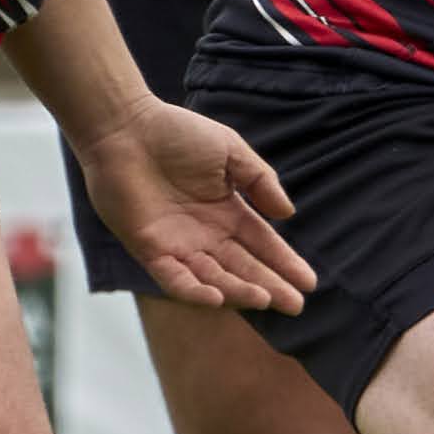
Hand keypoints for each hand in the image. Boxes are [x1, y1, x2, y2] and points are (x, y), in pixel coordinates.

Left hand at [76, 98, 312, 311]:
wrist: (125, 128)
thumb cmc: (176, 133)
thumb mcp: (230, 151)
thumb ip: (260, 180)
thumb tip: (288, 214)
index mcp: (226, 212)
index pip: (262, 244)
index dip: (285, 263)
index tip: (309, 282)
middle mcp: (205, 235)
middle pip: (243, 268)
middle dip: (270, 287)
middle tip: (295, 306)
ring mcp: (177, 245)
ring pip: (213, 278)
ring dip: (239, 291)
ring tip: (266, 300)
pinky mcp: (149, 249)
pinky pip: (174, 278)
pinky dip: (194, 291)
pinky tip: (218, 299)